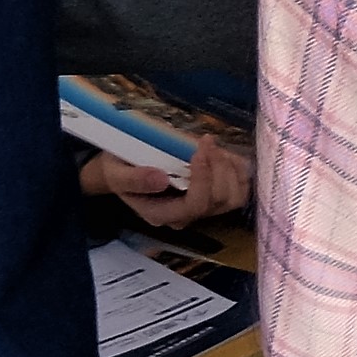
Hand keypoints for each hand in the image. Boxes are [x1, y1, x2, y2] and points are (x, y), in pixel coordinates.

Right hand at [97, 134, 254, 228]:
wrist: (121, 170)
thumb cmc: (119, 170)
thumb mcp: (117, 173)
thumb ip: (135, 179)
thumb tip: (160, 180)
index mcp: (161, 214)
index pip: (194, 205)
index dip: (203, 178)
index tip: (199, 149)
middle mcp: (184, 216)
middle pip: (218, 201)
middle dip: (219, 168)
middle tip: (206, 141)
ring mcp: (201, 208)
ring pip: (234, 197)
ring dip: (230, 168)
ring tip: (214, 146)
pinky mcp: (213, 196)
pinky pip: (239, 190)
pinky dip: (238, 170)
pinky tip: (224, 152)